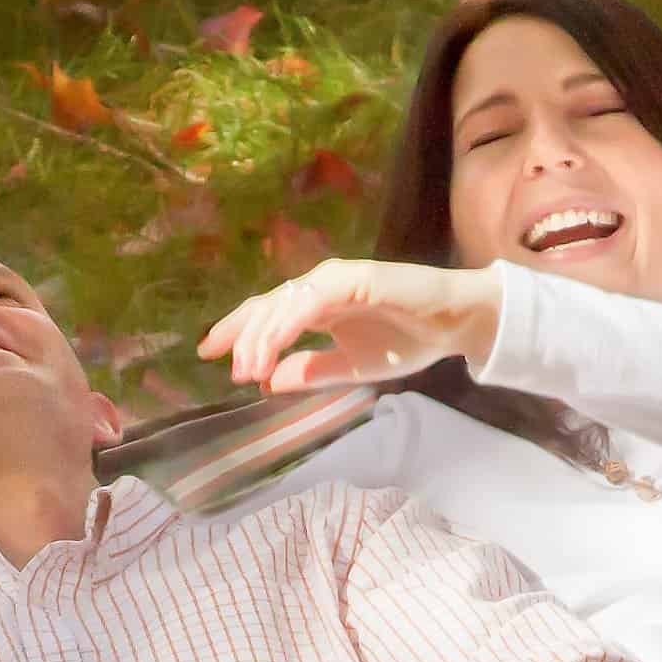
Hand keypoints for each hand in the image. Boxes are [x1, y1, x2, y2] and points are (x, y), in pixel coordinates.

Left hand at [200, 260, 502, 394]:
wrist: (452, 325)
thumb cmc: (407, 340)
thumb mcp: (350, 367)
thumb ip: (311, 371)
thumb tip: (269, 382)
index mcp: (317, 305)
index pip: (266, 314)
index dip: (236, 332)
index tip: (208, 354)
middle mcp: (319, 288)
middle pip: (265, 306)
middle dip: (240, 337)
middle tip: (225, 368)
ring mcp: (335, 280)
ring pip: (283, 305)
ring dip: (261, 338)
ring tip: (246, 370)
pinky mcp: (353, 279)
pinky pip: (310, 302)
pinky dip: (288, 325)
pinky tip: (273, 347)